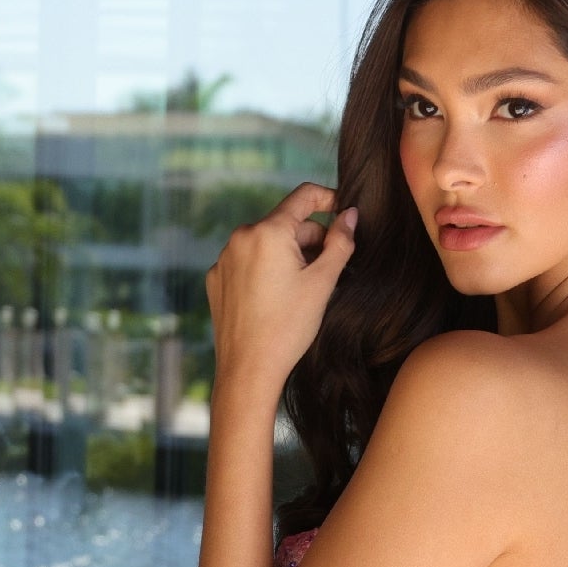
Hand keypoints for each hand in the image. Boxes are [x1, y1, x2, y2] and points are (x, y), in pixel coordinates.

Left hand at [205, 180, 357, 391]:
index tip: (343, 211)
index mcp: (268, 231)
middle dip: (310, 241)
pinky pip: (247, 262)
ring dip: (288, 256)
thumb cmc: (288, 328)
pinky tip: (276, 299)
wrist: (248, 370)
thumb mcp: (322, 284)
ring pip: (266, 244)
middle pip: (286, 224)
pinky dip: (265, 271)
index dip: (329, 199)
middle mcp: (241, 236)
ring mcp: (225, 257)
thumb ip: (340, 243)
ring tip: (302, 290)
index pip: (304, 196)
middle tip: (330, 270)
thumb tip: (350, 215)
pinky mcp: (217, 278)